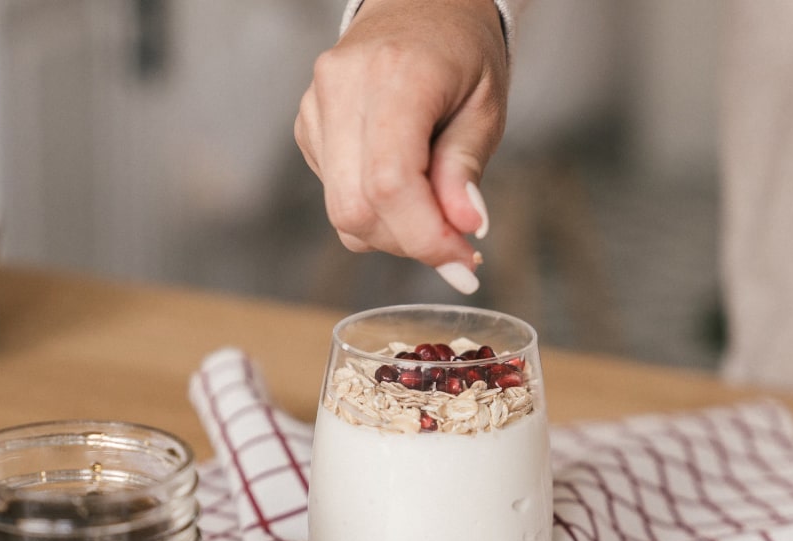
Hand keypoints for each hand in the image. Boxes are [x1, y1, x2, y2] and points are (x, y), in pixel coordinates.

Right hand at [295, 0, 509, 292]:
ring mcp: (315, 105)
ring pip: (341, 210)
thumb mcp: (486, 106)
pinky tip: (404, 182)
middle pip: (356, 209)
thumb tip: (464, 228)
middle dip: (409, 243)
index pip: (390, 184)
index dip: (425, 238)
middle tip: (456, 247)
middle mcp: (342, 87)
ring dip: (392, 232)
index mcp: (394, 76)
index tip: (463, 263)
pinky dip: (375, 208)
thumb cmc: (462, 50)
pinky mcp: (307, 124)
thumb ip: (466, 168)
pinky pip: (336, 194)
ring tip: (435, 209)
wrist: (419, 4)